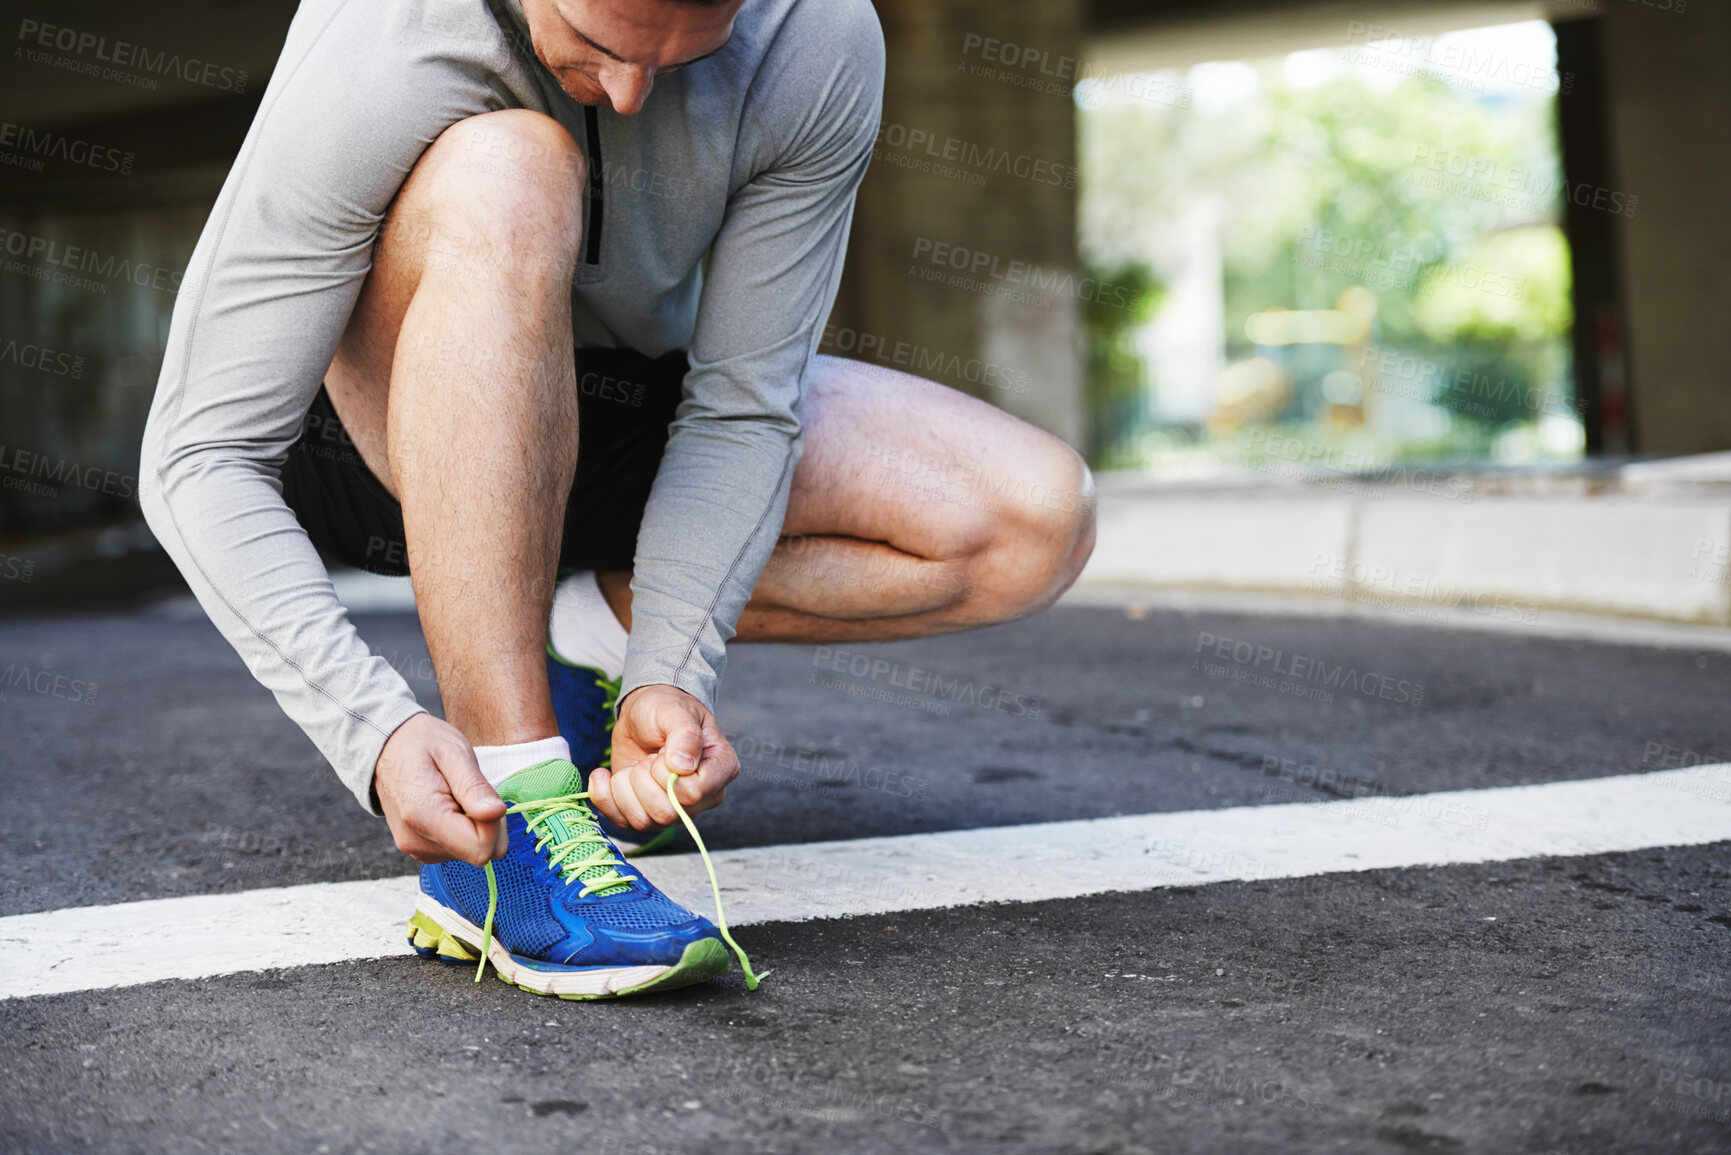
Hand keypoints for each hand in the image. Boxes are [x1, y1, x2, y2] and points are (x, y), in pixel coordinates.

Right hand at [374, 713, 507, 865]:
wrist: (386, 747)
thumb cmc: (421, 743)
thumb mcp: (453, 751)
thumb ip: (474, 786)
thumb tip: (496, 813)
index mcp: (423, 816)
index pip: (480, 848)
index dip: (494, 823)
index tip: (483, 796)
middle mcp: (416, 842)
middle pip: (478, 852)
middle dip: (487, 824)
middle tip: (469, 791)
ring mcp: (416, 849)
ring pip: (470, 851)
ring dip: (474, 824)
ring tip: (454, 794)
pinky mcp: (420, 849)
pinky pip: (458, 848)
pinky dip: (462, 828)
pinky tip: (448, 804)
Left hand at [589, 684, 736, 829]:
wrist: (643, 715)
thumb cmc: (666, 708)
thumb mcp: (675, 711)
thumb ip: (684, 735)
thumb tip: (682, 766)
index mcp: (720, 770)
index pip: (692, 794)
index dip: (666, 775)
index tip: (661, 752)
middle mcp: (702, 797)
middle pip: (666, 813)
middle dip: (642, 780)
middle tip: (647, 757)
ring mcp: (674, 810)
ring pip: (642, 821)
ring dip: (623, 788)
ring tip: (633, 764)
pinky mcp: (646, 814)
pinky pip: (620, 823)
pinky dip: (604, 798)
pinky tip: (604, 776)